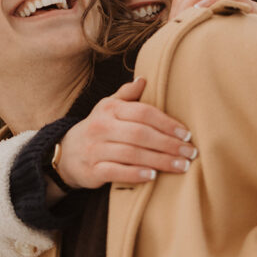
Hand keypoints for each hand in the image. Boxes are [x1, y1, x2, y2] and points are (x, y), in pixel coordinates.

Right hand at [55, 77, 196, 188]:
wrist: (66, 153)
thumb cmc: (97, 128)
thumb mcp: (107, 107)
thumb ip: (126, 95)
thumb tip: (144, 79)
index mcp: (110, 109)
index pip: (143, 113)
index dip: (167, 123)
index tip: (187, 134)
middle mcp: (101, 127)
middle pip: (140, 134)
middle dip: (169, 144)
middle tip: (190, 153)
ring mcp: (95, 149)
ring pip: (131, 154)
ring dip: (159, 161)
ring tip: (181, 166)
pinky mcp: (92, 170)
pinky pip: (116, 172)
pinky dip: (136, 174)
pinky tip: (153, 176)